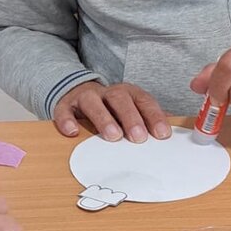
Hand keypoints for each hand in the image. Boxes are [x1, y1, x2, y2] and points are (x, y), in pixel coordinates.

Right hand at [52, 80, 170, 143]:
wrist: (77, 92)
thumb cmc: (111, 108)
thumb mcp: (131, 110)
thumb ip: (147, 120)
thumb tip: (166, 135)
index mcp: (128, 94)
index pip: (143, 101)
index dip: (153, 116)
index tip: (162, 134)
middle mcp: (108, 93)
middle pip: (120, 99)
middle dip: (130, 117)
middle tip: (138, 137)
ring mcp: (86, 98)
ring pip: (94, 102)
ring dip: (103, 118)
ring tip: (112, 136)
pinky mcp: (65, 105)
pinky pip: (64, 110)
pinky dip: (67, 120)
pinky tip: (73, 132)